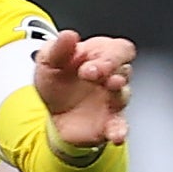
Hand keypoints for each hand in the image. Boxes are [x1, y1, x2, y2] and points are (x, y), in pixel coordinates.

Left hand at [33, 30, 132, 149]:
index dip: (109, 53)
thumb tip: (68, 35)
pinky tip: (117, 136)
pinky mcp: (110, 122)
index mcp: (101, 57)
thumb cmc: (58, 83)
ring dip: (118, 91)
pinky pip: (120, 126)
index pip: (119, 49)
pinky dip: (120, 130)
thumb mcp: (48, 62)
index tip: (86, 62)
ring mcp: (113, 100)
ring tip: (111, 86)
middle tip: (90, 72)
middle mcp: (113, 77)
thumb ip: (57, 49)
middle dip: (110, 66)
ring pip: (123, 93)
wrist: (55, 115)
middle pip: (124, 67)